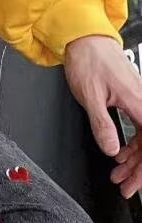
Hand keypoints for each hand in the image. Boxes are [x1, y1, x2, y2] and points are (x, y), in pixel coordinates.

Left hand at [62, 34, 141, 197]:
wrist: (85, 37)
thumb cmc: (88, 59)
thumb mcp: (90, 96)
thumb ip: (102, 124)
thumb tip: (112, 149)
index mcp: (138, 102)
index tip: (132, 183)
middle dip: (138, 168)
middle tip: (124, 185)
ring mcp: (140, 100)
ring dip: (133, 158)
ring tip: (118, 173)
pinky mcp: (134, 99)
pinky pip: (139, 127)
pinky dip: (130, 143)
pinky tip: (120, 153)